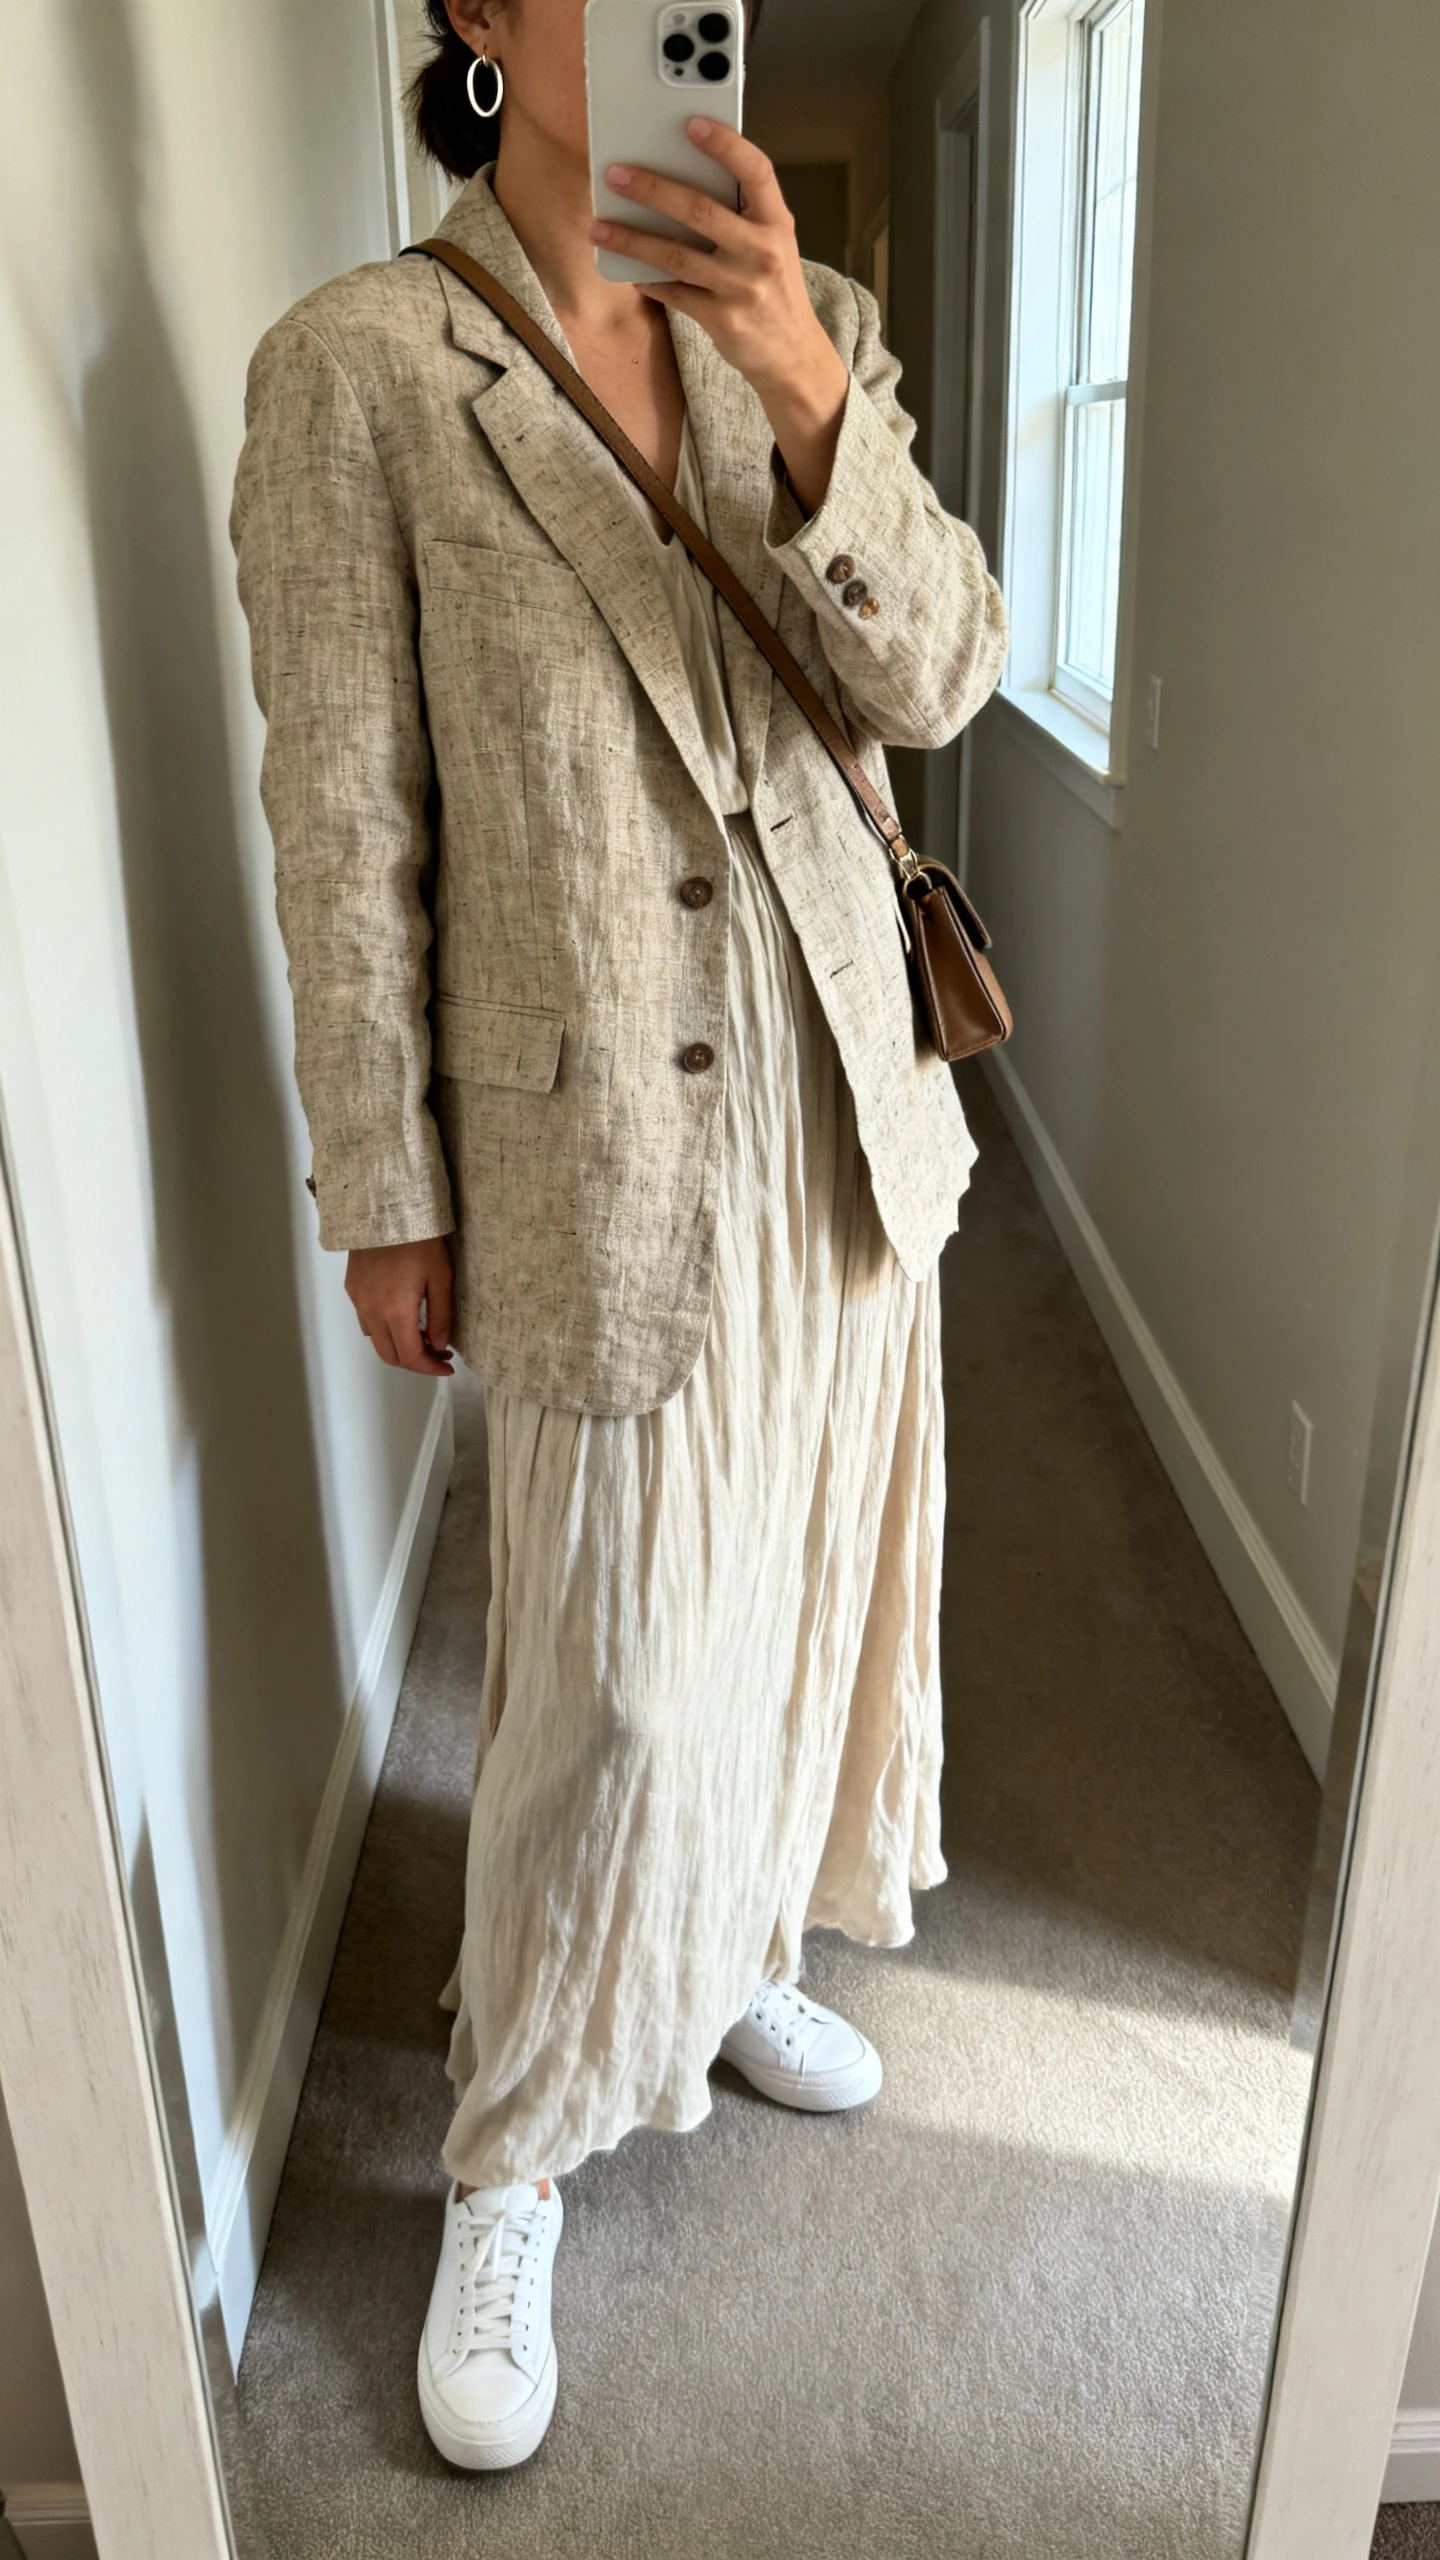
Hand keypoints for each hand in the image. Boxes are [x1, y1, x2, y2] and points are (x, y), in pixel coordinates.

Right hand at [344, 1238, 454, 1376]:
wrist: (386, 1208)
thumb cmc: (420, 1241)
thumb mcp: (440, 1278)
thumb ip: (441, 1316)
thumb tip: (438, 1345)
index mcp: (396, 1312)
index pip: (411, 1357)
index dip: (430, 1369)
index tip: (447, 1366)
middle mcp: (371, 1312)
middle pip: (390, 1356)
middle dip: (415, 1362)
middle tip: (438, 1352)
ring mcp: (358, 1301)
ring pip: (376, 1341)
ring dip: (398, 1346)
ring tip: (421, 1334)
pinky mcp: (351, 1289)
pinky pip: (366, 1322)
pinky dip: (384, 1330)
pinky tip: (400, 1316)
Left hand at [586, 119, 849, 513]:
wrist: (792, 354)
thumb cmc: (772, 286)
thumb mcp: (772, 243)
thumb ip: (740, 212)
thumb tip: (677, 175)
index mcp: (778, 222)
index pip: (756, 171)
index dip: (725, 145)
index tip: (691, 123)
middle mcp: (763, 252)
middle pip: (700, 211)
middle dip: (652, 189)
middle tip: (615, 174)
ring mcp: (742, 288)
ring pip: (676, 255)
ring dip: (631, 239)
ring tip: (598, 227)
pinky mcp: (722, 320)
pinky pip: (674, 293)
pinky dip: (647, 279)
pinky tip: (626, 269)